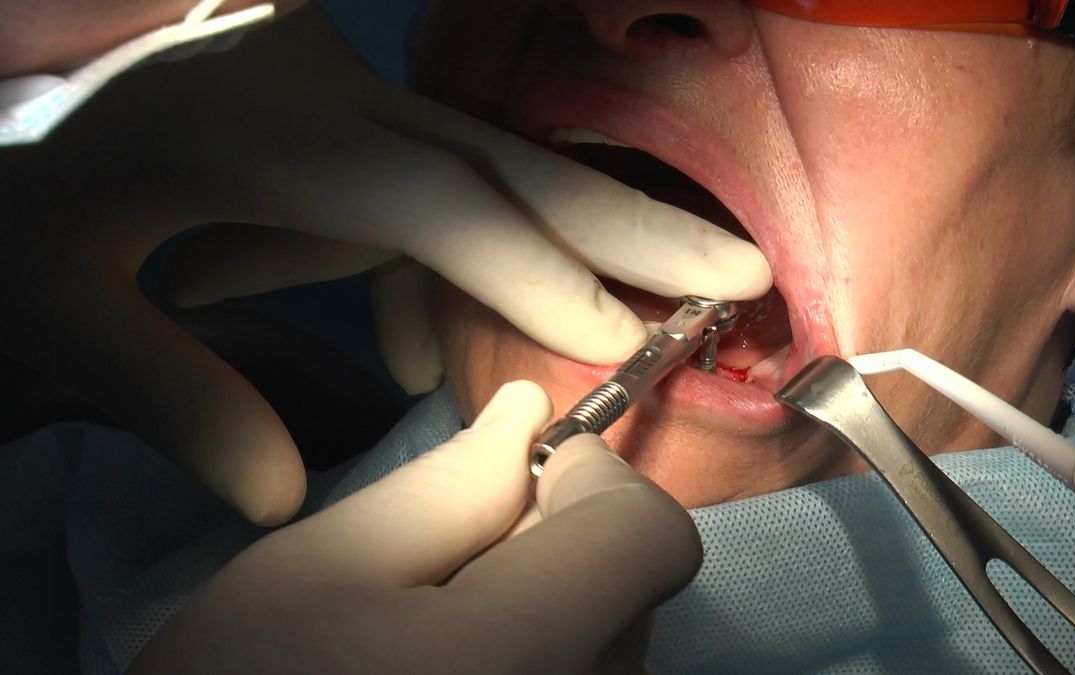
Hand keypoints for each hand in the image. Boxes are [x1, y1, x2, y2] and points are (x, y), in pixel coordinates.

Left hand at [0, 6, 769, 523]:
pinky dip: (464, 258)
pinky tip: (429, 337)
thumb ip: (170, 394)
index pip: (434, 203)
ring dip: (579, 239)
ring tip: (650, 312)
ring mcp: (341, 98)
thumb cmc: (21, 181)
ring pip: (495, 168)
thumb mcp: (55, 294)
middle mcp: (325, 97)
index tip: (620, 337)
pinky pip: (435, 185)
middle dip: (632, 221)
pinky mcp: (343, 117)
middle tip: (740, 268)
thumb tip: (276, 498)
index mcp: (259, 127)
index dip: (535, 269)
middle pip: (508, 161)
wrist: (11, 66)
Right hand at [127, 380, 702, 672]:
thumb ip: (447, 484)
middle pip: (632, 587)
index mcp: (524, 653)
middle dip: (557, 544)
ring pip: (613, 641)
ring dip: (550, 608)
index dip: (591, 483)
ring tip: (436, 638)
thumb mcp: (318, 570)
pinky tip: (460, 674)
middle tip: (444, 570)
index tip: (519, 478)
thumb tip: (531, 412)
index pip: (651, 536)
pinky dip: (547, 655)